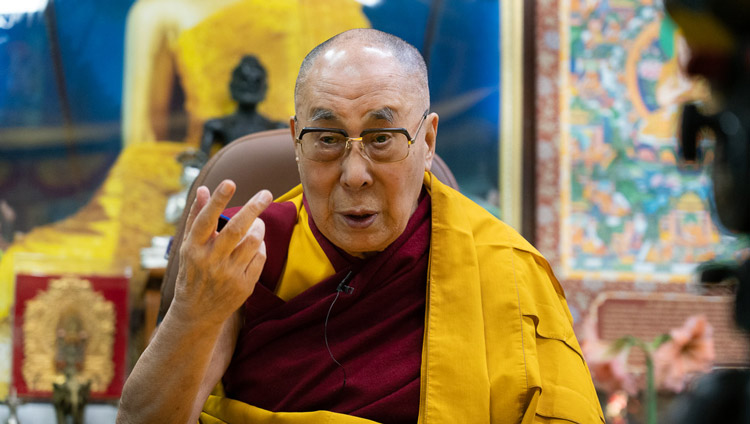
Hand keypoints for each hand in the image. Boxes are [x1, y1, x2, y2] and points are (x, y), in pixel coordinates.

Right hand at [172, 180, 271, 325]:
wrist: (196, 314)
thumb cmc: (192, 272)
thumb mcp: (188, 247)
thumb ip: (197, 217)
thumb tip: (202, 188)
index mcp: (193, 248)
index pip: (206, 220)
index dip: (217, 200)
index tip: (230, 182)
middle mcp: (210, 261)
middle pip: (236, 229)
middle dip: (253, 208)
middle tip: (267, 194)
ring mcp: (228, 275)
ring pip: (253, 242)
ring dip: (258, 227)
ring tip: (257, 222)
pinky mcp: (244, 286)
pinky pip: (260, 258)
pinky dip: (260, 247)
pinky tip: (254, 246)